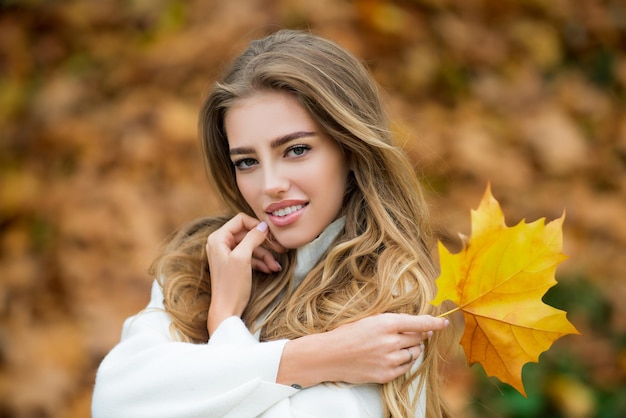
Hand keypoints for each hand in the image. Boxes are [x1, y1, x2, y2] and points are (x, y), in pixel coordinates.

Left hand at [205, 213, 281, 334]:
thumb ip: (252, 238)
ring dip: (265, 255)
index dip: (257, 225)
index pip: (241, 220)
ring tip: (276, 266)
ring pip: (251, 246)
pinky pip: (250, 257)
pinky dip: (260, 262)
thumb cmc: (231, 285)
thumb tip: (263, 225)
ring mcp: (227, 254)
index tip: (271, 234)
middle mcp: (220, 243)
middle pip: (247, 233)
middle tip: (280, 248)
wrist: (226, 310)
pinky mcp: (233, 264)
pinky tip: (270, 269)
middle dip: (264, 242)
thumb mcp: (243, 258)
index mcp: (218, 238)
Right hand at [278, 313, 448, 386]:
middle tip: (408, 334)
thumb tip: (417, 324)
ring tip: (394, 346)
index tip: (444, 322)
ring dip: (410, 349)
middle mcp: (390, 341)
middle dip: (418, 335)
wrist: (330, 355)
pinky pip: (405, 367)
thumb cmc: (348, 334)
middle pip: (418, 338)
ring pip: (414, 353)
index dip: (434, 322)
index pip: (419, 322)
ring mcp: (389, 359)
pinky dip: (403, 361)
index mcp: (386, 322)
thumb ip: (393, 321)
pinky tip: (391, 357)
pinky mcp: (386, 374)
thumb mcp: (370, 319)